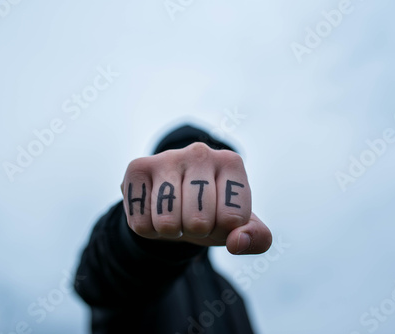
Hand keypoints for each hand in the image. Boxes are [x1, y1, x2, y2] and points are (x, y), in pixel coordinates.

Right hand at [120, 142, 271, 254]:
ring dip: (171, 231)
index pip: (232, 219)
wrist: (176, 203)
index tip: (219, 217)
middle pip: (198, 221)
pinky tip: (154, 210)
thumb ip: (256, 239)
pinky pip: (140, 221)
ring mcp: (167, 157)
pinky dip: (148, 229)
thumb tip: (237, 242)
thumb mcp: (241, 227)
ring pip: (167, 221)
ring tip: (175, 215)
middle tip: (194, 217)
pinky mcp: (137, 167)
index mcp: (231, 163)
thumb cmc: (213, 213)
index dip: (223, 230)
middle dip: (196, 231)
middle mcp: (200, 153)